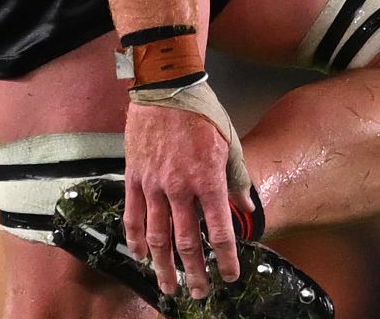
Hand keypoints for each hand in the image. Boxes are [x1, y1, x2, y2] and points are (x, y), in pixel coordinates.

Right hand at [124, 95, 243, 299]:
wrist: (165, 87)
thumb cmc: (202, 113)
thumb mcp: (229, 143)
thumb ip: (237, 180)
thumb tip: (246, 208)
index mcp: (208, 179)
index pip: (219, 230)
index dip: (225, 259)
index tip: (229, 276)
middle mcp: (180, 187)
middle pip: (186, 242)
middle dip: (194, 272)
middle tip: (199, 292)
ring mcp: (153, 183)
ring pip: (157, 236)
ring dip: (163, 266)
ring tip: (168, 286)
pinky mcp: (134, 176)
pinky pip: (133, 215)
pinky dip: (136, 239)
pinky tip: (140, 255)